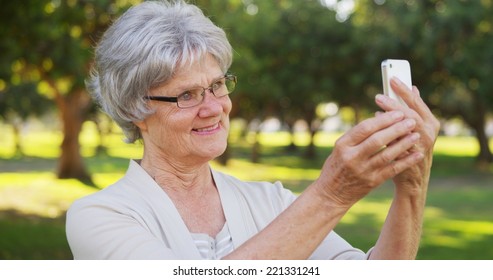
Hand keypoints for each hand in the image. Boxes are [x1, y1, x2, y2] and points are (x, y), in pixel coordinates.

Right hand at [315, 109, 424, 208]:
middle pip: (377, 140)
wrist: (331, 194)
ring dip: (403, 144)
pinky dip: (406, 161)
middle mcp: (352, 157)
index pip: (365, 128)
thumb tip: (380, 119)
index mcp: (342, 145)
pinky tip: (417, 154)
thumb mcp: (340, 148)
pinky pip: (392, 170)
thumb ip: (357, 136)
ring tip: (416, 135)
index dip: (383, 119)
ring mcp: (363, 170)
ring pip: (387, 154)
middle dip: (396, 129)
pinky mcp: (372, 182)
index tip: (397, 112)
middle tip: (411, 120)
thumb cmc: (337, 166)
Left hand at [375, 77, 439, 195]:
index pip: (417, 102)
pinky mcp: (410, 159)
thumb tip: (412, 87)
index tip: (392, 78)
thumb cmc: (409, 149)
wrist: (413, 179)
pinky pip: (397, 144)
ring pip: (404, 128)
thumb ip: (413, 110)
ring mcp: (420, 146)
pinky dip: (388, 134)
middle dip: (394, 103)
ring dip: (390, 117)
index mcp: (430, 122)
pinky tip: (377, 124)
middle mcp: (428, 132)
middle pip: (410, 113)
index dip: (404, 90)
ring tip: (377, 107)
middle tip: (379, 96)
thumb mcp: (415, 128)